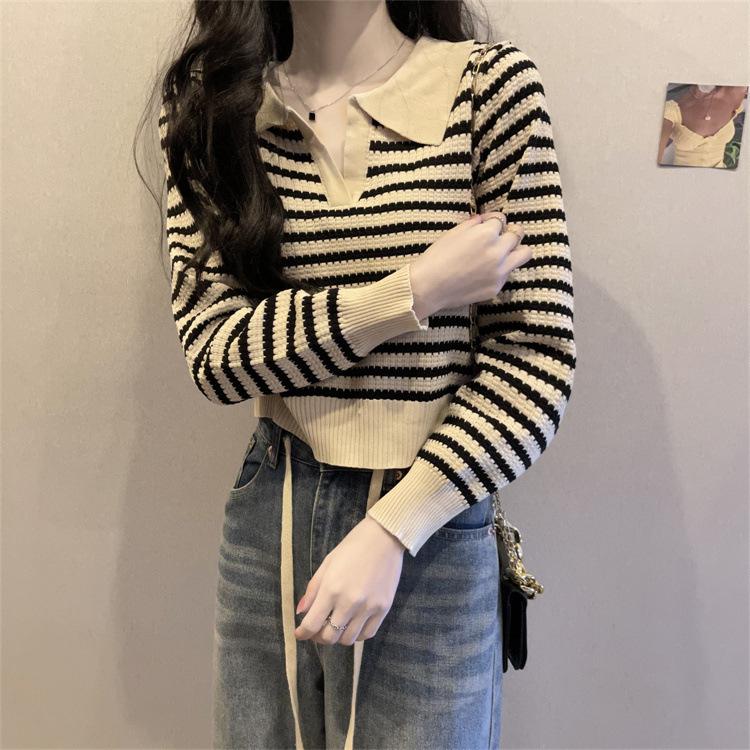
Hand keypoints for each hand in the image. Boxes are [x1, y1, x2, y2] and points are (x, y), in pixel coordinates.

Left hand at [294, 515, 404, 645]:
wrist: (384, 537)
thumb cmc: (352, 547)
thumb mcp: (327, 564)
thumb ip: (313, 590)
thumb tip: (301, 612)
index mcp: (331, 589)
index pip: (312, 625)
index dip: (302, 634)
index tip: (300, 633)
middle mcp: (349, 602)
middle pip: (329, 637)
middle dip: (318, 637)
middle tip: (317, 629)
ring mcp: (368, 608)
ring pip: (348, 640)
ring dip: (338, 637)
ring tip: (336, 626)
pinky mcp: (384, 609)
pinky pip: (367, 634)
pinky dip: (357, 634)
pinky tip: (353, 624)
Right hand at [409, 211, 528, 318]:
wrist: (428, 287)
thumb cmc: (437, 257)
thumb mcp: (453, 233)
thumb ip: (474, 224)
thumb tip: (485, 220)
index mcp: (486, 234)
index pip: (501, 220)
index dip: (494, 221)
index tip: (488, 226)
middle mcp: (498, 252)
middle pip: (517, 235)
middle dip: (508, 233)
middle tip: (499, 238)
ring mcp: (500, 272)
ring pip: (525, 254)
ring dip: (517, 250)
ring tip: (506, 252)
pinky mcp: (496, 287)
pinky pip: (508, 273)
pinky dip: (501, 269)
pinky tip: (485, 272)